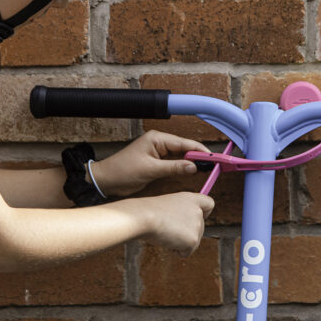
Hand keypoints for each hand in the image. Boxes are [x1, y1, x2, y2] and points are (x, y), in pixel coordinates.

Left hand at [92, 130, 207, 196]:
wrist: (106, 181)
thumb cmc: (122, 171)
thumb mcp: (150, 170)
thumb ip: (173, 167)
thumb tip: (193, 166)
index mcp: (157, 139)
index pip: (184, 143)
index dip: (200, 150)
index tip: (213, 158)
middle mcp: (159, 143)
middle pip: (185, 148)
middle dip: (199, 156)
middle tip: (214, 165)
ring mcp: (158, 153)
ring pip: (181, 156)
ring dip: (192, 162)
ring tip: (208, 169)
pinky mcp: (157, 163)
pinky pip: (175, 163)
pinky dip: (184, 167)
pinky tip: (193, 172)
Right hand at [140, 192, 214, 255]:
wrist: (144, 217)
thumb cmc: (148, 212)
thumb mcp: (167, 207)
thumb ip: (180, 214)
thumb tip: (182, 230)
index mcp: (190, 198)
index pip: (209, 203)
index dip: (205, 212)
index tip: (198, 218)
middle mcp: (197, 211)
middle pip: (201, 228)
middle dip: (187, 234)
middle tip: (169, 230)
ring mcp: (197, 226)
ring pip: (192, 242)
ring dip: (179, 242)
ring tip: (165, 232)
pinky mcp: (193, 240)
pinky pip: (185, 252)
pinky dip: (175, 251)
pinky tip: (166, 241)